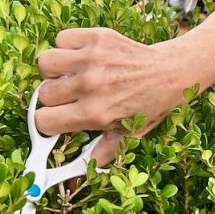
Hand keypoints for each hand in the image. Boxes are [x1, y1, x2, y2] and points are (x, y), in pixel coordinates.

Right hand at [35, 28, 188, 142]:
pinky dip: (67, 45)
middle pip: (43, 93)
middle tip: (71, 96)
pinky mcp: (97, 37)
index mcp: (95, 113)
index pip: (43, 120)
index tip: (58, 117)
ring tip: (71, 74)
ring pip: (45, 63)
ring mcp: (93, 59)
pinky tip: (82, 56)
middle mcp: (91, 86)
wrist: (171, 74)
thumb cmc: (148, 105)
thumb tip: (79, 176)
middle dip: (53, 97)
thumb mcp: (128, 135)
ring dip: (55, 70)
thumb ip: (101, 153)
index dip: (48, 121)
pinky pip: (62, 38)